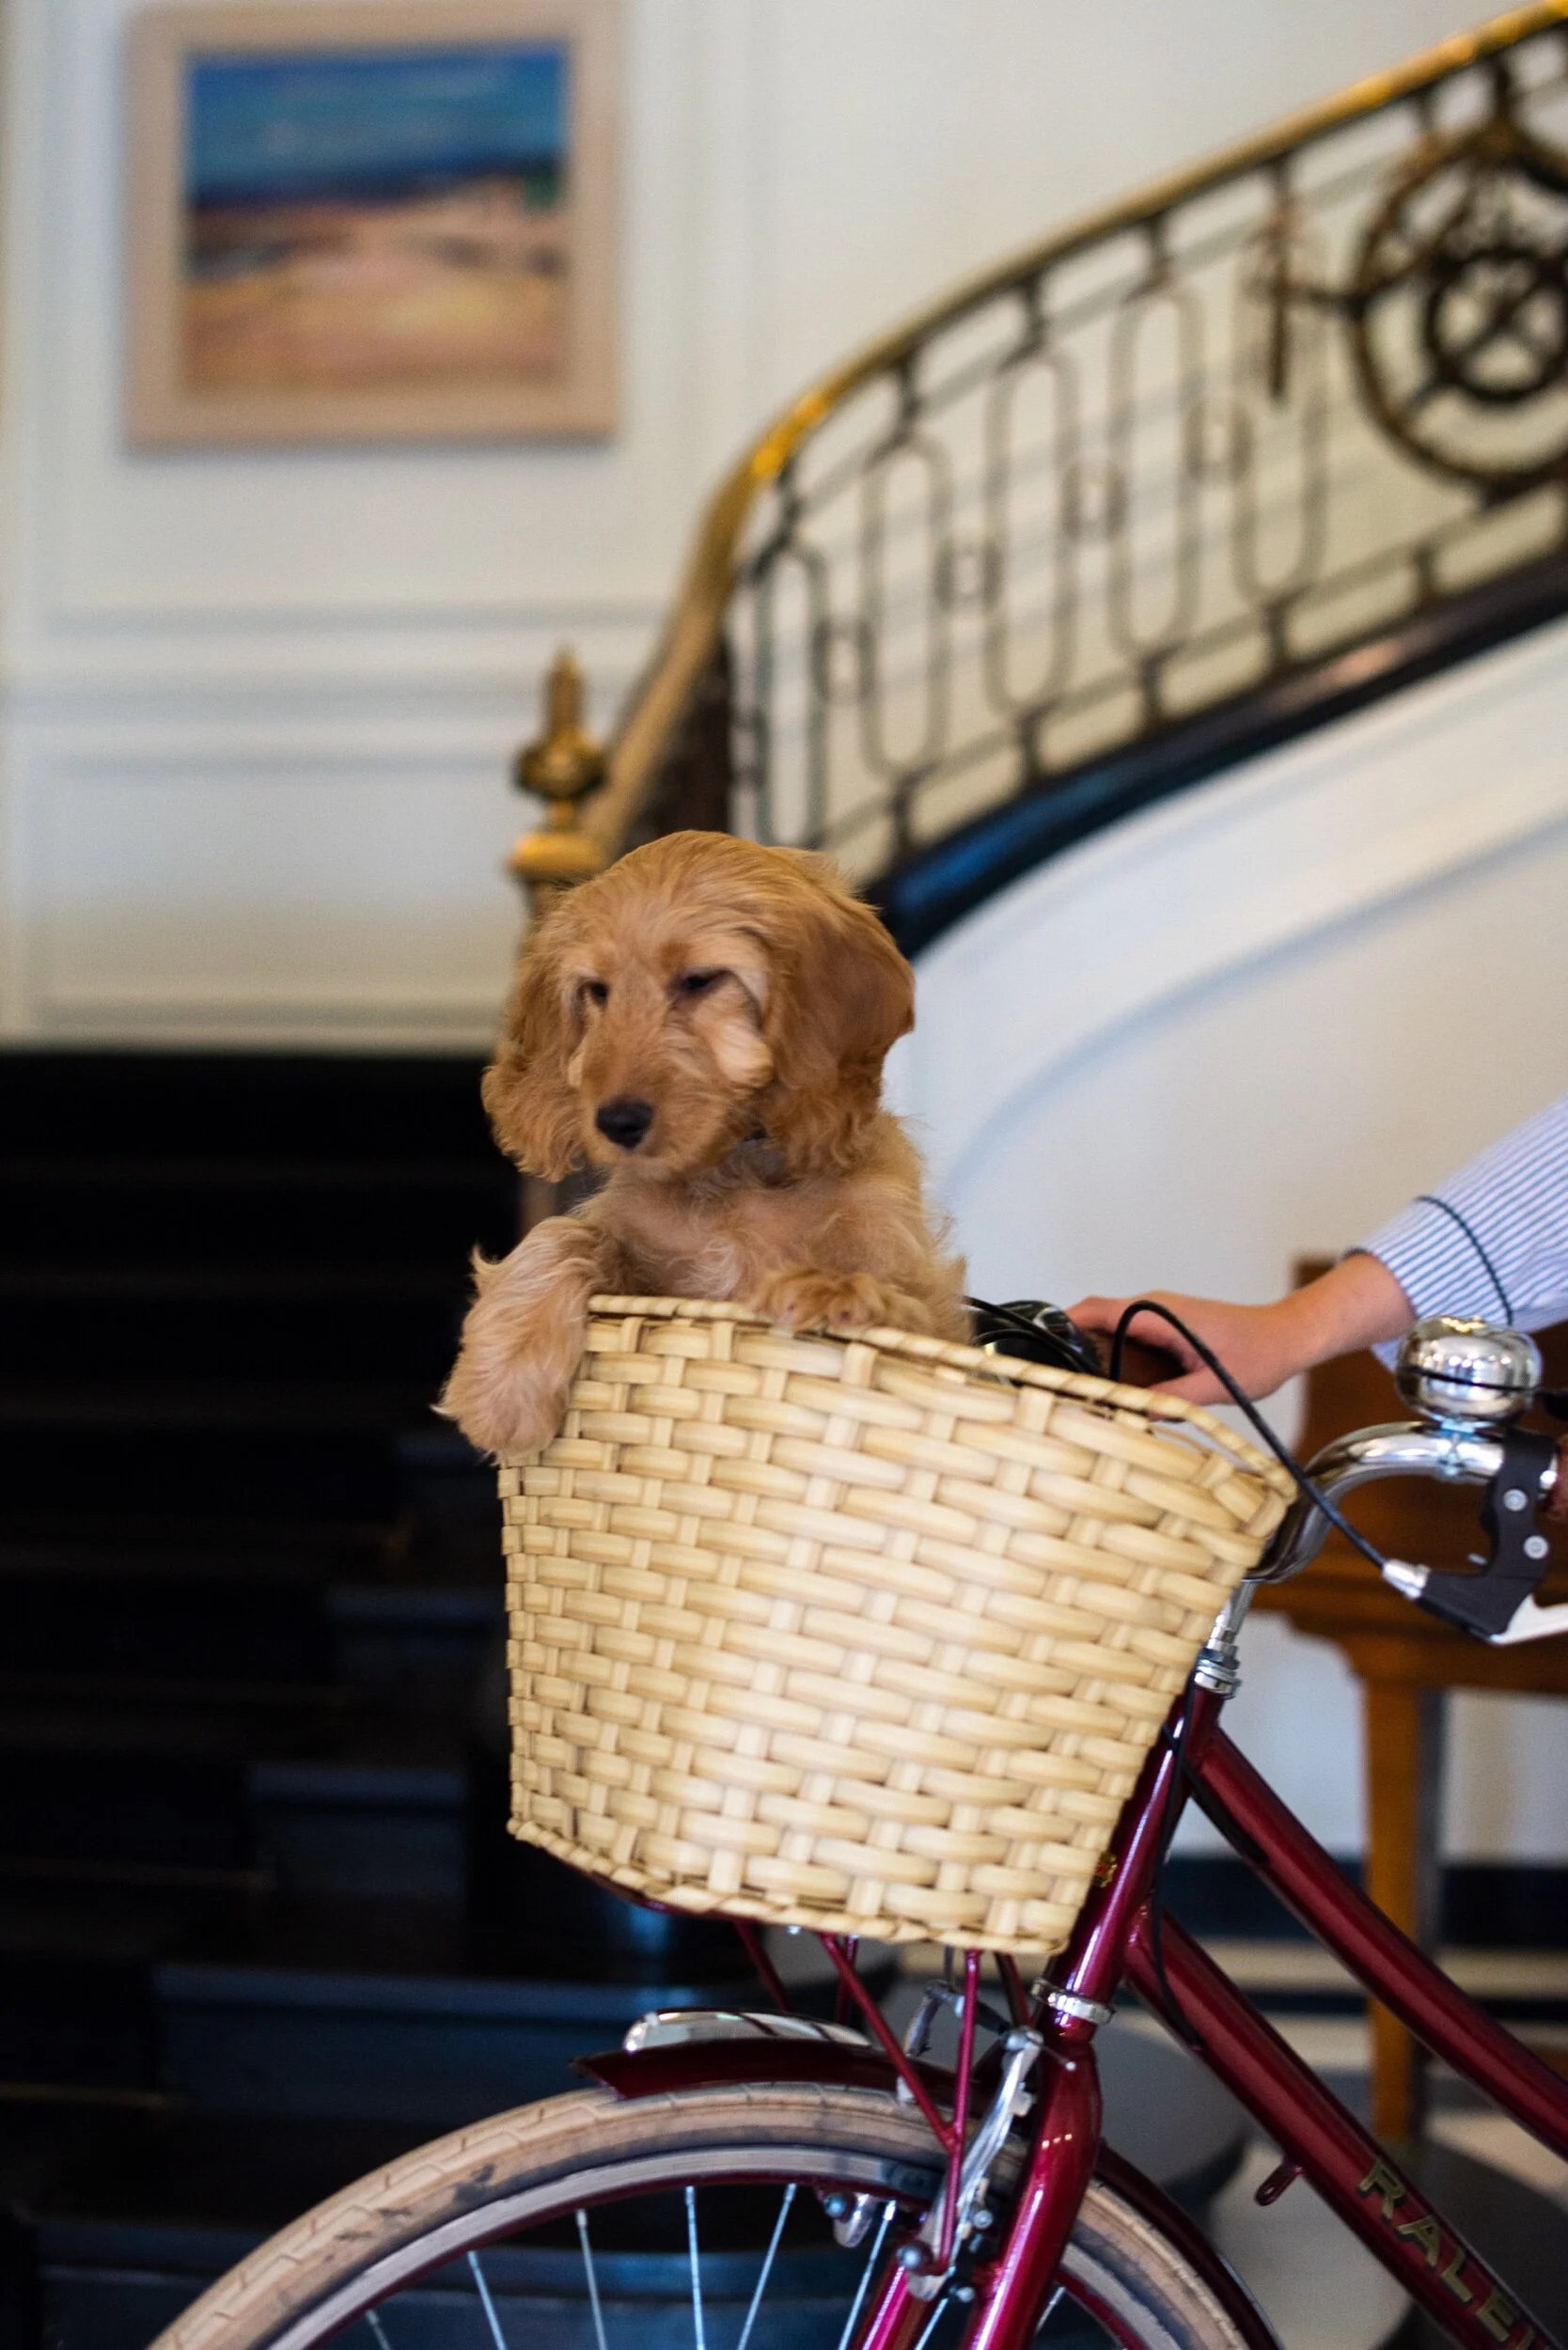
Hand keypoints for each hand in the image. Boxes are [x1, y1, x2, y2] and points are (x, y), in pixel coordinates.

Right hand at [1067, 1292, 1302, 1402]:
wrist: (1287, 1336)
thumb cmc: (1259, 1354)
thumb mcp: (1218, 1384)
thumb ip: (1177, 1398)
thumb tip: (1138, 1413)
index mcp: (1159, 1314)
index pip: (1097, 1311)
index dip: (1063, 1326)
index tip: (1038, 1348)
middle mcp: (1152, 1311)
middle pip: (1094, 1324)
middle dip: (1070, 1350)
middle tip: (1052, 1385)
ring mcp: (1158, 1321)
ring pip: (1109, 1336)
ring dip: (1093, 1361)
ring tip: (1076, 1395)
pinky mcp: (1164, 1334)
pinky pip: (1127, 1345)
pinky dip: (1114, 1365)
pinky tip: (1112, 1395)